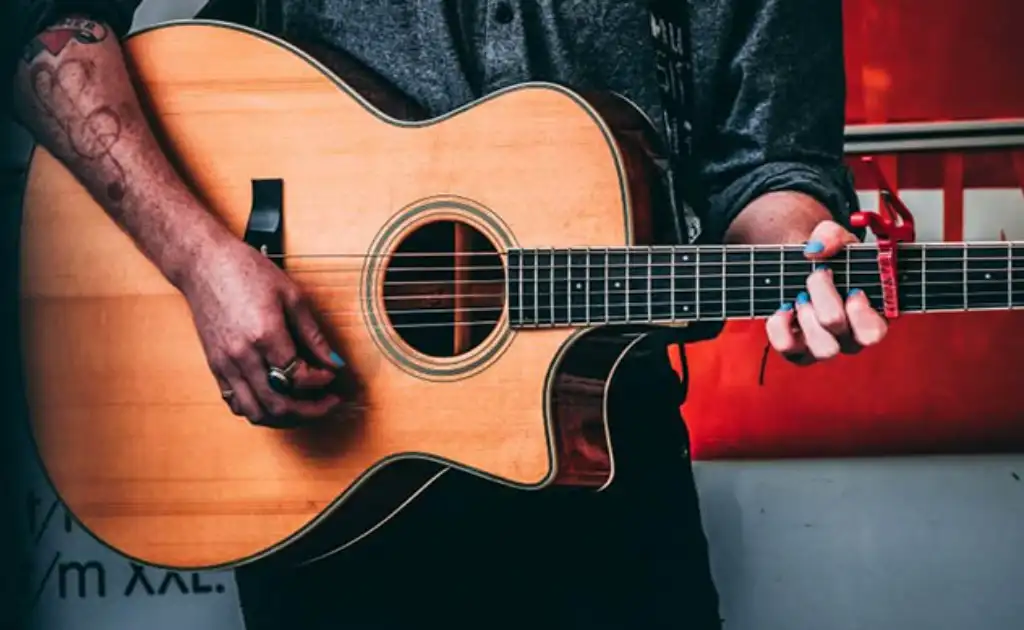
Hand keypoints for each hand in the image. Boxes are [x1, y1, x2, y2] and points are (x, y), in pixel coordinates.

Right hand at [181, 239, 344, 426]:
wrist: (204, 265)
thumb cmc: (247, 272)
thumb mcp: (291, 296)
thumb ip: (313, 334)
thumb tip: (334, 362)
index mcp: (265, 335)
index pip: (298, 378)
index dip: (321, 382)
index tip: (332, 376)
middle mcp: (242, 356)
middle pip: (278, 404)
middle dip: (309, 411)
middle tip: (327, 403)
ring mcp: (225, 364)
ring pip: (255, 412)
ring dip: (283, 417)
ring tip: (303, 408)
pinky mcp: (215, 367)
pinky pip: (236, 403)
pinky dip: (258, 409)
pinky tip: (275, 399)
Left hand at [765, 220, 887, 364]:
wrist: (797, 267)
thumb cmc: (827, 259)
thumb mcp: (835, 240)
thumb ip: (832, 236)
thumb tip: (818, 248)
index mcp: (870, 315)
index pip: (874, 332)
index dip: (862, 314)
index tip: (853, 290)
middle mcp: (849, 337)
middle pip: (841, 331)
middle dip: (826, 298)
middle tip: (819, 275)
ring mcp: (823, 347)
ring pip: (822, 348)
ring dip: (807, 316)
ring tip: (801, 297)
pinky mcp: (796, 350)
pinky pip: (787, 347)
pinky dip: (781, 326)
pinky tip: (784, 308)